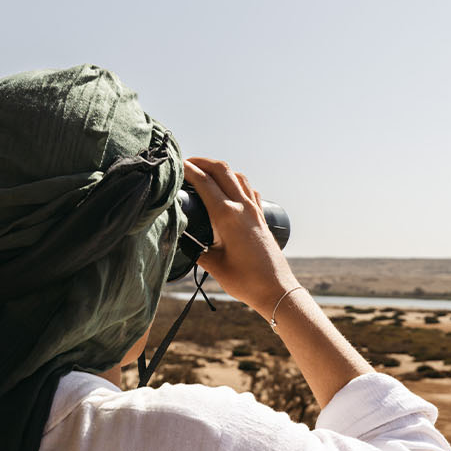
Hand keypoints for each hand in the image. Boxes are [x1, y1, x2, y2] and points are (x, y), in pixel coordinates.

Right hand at [183, 158, 299, 316]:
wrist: (276, 289)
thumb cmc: (245, 281)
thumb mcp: (212, 264)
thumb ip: (194, 248)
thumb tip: (181, 238)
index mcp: (227, 216)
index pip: (204, 181)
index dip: (187, 169)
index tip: (174, 164)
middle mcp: (243, 207)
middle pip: (222, 170)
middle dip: (202, 161)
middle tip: (185, 162)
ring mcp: (255, 210)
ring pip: (238, 176)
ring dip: (220, 169)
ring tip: (204, 171)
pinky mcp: (262, 217)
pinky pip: (249, 190)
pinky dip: (236, 182)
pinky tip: (229, 188)